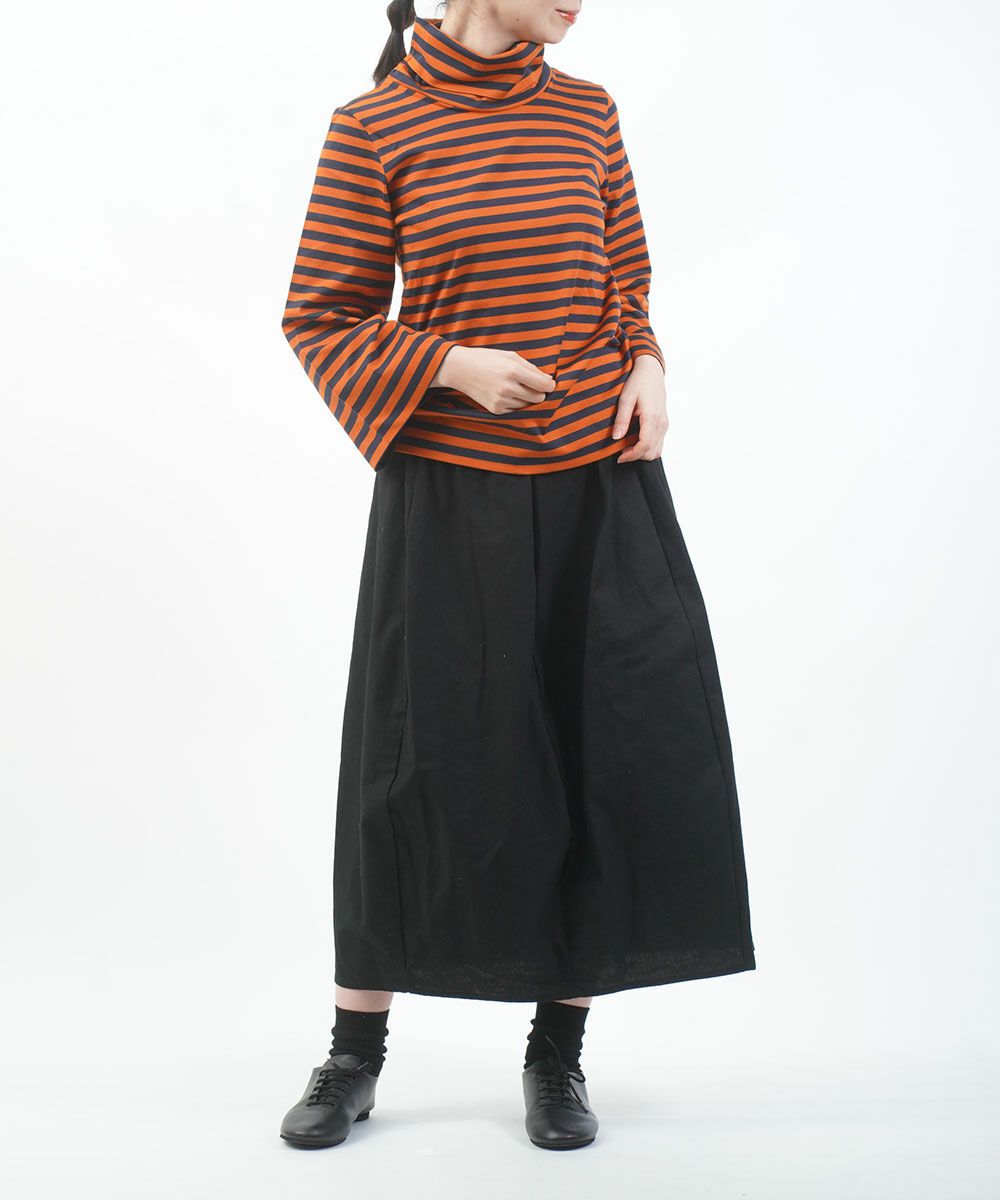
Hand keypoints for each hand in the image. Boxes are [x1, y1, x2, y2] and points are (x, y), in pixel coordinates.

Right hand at [431, 346, 555, 414]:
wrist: (460, 370)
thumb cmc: (487, 359)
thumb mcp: (510, 356)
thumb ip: (531, 368)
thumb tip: (549, 380)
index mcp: (513, 371)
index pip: (543, 385)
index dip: (550, 385)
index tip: (550, 383)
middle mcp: (507, 388)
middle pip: (538, 397)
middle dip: (538, 392)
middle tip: (531, 384)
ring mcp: (501, 401)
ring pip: (527, 405)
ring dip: (526, 398)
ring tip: (514, 386)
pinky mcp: (496, 410)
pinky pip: (515, 409)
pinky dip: (515, 402)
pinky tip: (505, 393)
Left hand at [612, 354, 667, 461]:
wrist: (652, 371)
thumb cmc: (638, 382)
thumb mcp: (626, 398)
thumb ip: (622, 419)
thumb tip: (616, 438)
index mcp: (652, 417)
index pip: (644, 445)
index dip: (631, 455)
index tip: (619, 457)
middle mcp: (661, 423)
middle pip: (651, 452)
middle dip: (635, 456)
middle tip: (620, 452)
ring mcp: (664, 424)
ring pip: (657, 451)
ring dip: (642, 454)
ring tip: (627, 447)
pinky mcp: (664, 423)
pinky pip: (659, 444)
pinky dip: (648, 448)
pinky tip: (635, 442)